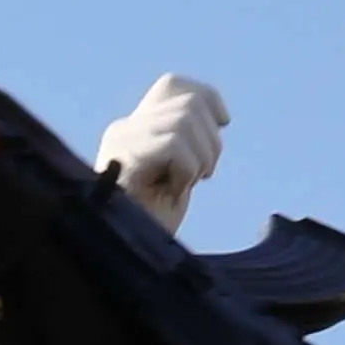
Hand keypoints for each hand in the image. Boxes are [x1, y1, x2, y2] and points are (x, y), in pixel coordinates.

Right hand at [92, 73, 227, 234]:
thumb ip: (188, 144)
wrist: (129, 258)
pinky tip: (173, 190)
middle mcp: (123, 129)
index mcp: (135, 129)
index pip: (174, 85)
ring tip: (185, 184)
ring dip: (201, 157)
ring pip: (184, 120)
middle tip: (201, 175)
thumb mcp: (179, 175)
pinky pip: (175, 144)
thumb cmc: (154, 223)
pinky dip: (187, 169)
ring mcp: (120, 142)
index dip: (208, 98)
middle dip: (211, 141)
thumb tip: (219, 118)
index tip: (224, 124)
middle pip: (188, 103)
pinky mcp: (123, 159)